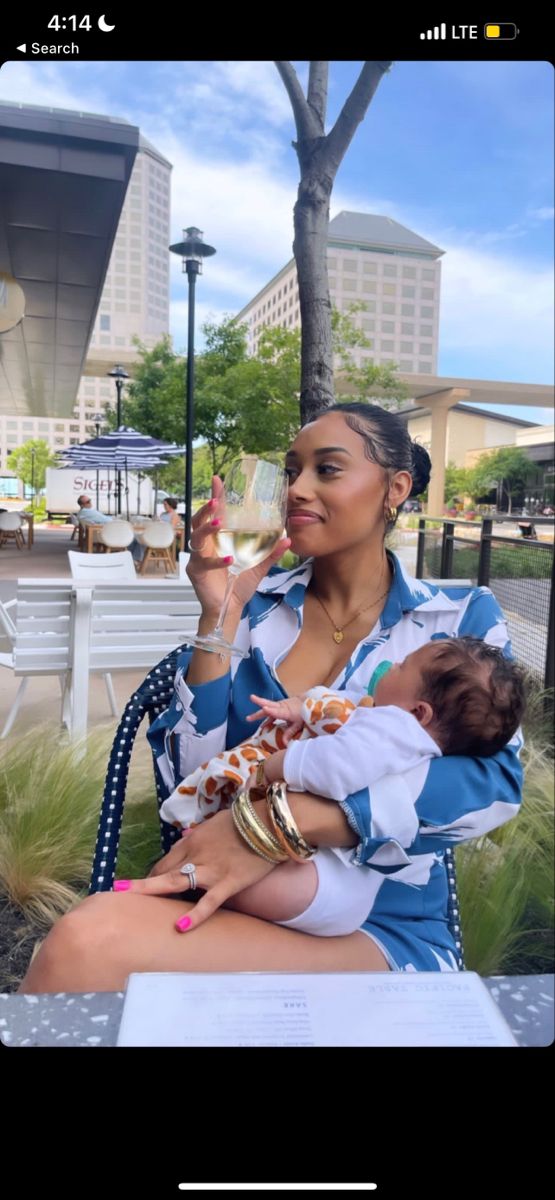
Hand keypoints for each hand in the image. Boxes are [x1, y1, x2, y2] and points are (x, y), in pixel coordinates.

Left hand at [114, 808, 274, 932]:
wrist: (270, 822)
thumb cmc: (244, 821)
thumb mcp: (215, 823)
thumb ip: (198, 836)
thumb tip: (185, 841)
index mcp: (193, 841)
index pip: (167, 860)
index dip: (154, 874)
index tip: (147, 885)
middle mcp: (196, 855)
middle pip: (164, 871)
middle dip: (143, 883)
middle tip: (121, 891)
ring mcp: (211, 870)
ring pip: (176, 882)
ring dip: (151, 889)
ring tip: (128, 898)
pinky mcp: (228, 882)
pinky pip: (209, 901)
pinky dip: (196, 914)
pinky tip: (180, 926)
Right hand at [187, 476, 290, 620]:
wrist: (229, 608)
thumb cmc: (239, 585)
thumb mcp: (258, 566)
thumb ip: (271, 553)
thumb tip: (288, 538)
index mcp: (218, 539)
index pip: (215, 514)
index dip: (215, 496)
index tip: (218, 479)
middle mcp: (206, 545)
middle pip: (198, 521)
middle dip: (206, 510)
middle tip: (216, 500)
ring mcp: (198, 558)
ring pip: (196, 538)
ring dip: (207, 528)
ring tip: (219, 523)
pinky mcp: (196, 571)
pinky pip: (204, 562)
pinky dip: (216, 560)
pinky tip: (229, 559)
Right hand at [247, 693, 304, 742]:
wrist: (307, 702)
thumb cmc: (304, 713)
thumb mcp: (298, 725)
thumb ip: (290, 733)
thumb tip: (284, 744)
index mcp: (287, 711)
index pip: (278, 711)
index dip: (271, 711)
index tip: (265, 709)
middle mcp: (282, 707)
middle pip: (269, 704)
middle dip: (259, 702)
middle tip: (251, 698)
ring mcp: (280, 705)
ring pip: (267, 706)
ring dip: (258, 712)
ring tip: (248, 718)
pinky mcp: (279, 706)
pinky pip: (271, 711)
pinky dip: (266, 717)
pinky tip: (263, 726)